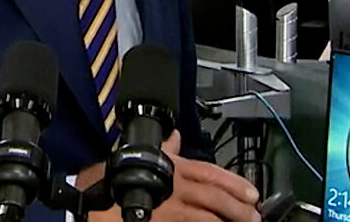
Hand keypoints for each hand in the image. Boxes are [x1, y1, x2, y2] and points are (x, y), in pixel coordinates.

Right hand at [86, 131, 260, 221]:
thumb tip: (175, 137)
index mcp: (174, 166)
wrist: (94, 200)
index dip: (234, 183)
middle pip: (216, 195)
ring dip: (230, 220)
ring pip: (210, 215)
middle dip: (239, 206)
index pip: (212, 172)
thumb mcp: (143, 157)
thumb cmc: (116, 178)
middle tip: (255, 215)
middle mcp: (176, 185)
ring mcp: (172, 207)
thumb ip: (164, 148)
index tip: (252, 193)